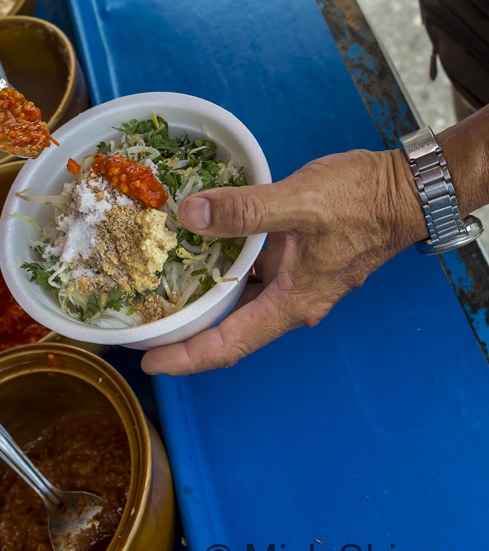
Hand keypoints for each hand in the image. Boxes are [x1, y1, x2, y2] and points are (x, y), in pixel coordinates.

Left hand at [141, 147, 426, 375]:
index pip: (229, 345)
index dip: (186, 357)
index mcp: (292, 302)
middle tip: (145, 320)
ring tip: (161, 285)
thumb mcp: (298, 202)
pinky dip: (227, 264)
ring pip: (242, 297)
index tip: (148, 361)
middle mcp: (293, 300)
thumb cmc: (361, 200)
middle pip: (231, 327)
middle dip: (187, 329)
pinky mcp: (300, 258)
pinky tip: (203, 244)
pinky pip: (255, 271)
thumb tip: (189, 216)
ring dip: (206, 295)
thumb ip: (243, 211)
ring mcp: (298, 280)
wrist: (405, 189)